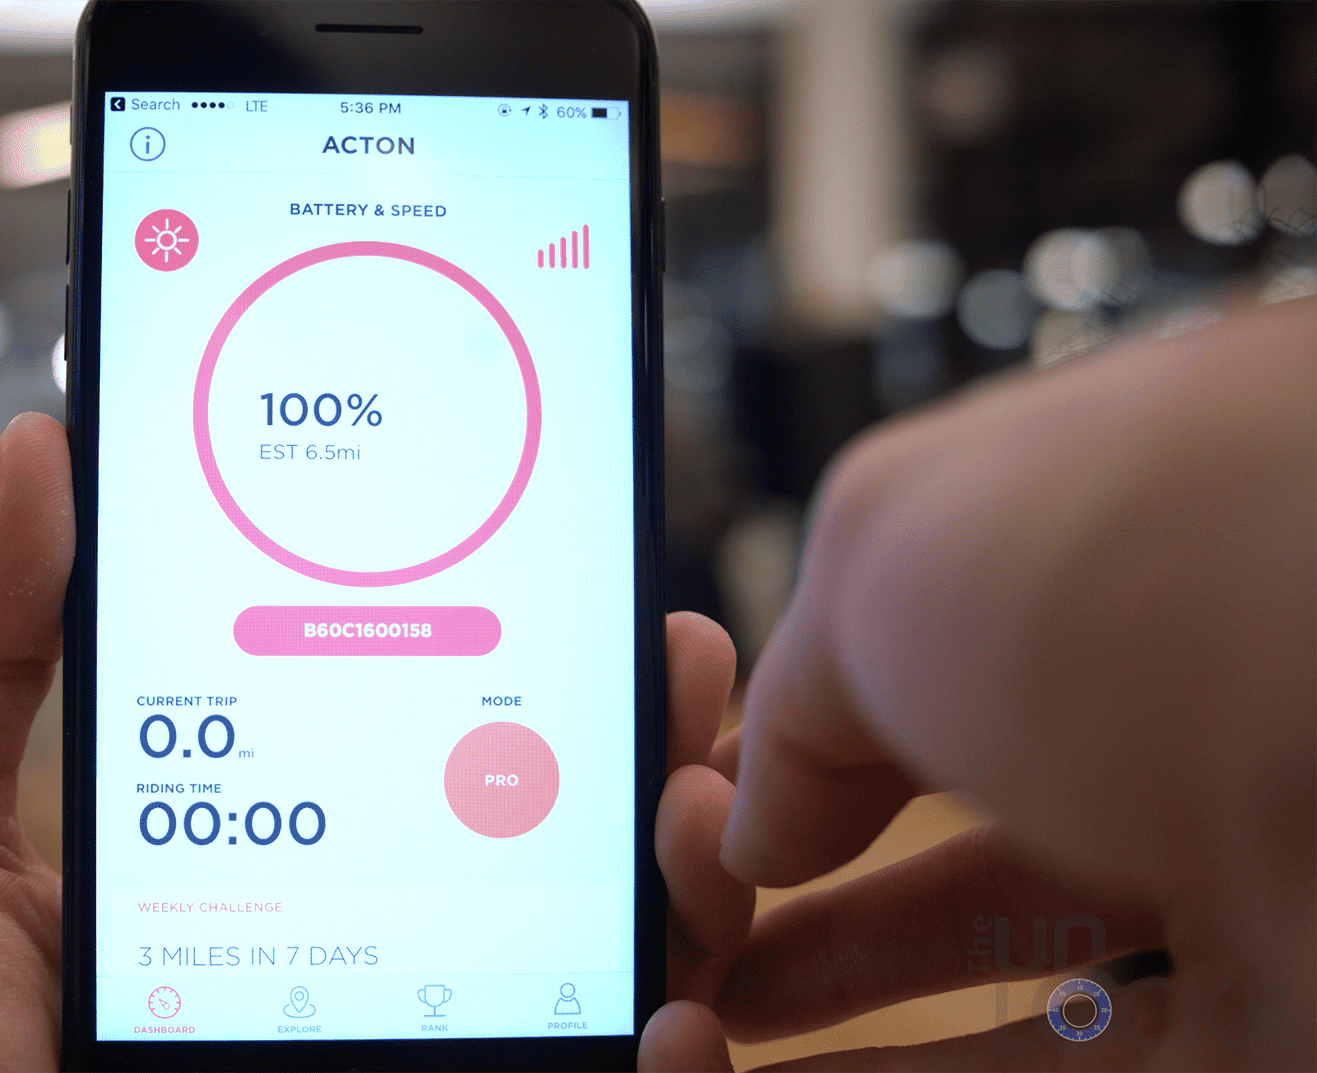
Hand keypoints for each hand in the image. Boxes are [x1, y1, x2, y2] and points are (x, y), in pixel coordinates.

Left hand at [0, 414, 761, 1072]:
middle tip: (675, 663)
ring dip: (694, 896)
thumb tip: (41, 454)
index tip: (583, 582)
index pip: (431, 777)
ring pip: (618, 995)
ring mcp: (424, 1064)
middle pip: (557, 875)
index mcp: (277, 901)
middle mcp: (375, 993)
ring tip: (691, 810)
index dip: (525, 683)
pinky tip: (673, 1025)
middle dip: (647, 759)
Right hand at [642, 299, 1316, 1068]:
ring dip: (843, 1022)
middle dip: (797, 897)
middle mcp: (1175, 725)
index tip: (693, 807)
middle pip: (954, 837)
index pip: (922, 674)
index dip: (793, 743)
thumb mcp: (889, 554)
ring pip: (1014, 986)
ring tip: (705, 1036)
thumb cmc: (1154, 557)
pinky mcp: (1276, 1037)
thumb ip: (798, 691)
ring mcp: (1239, 894)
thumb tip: (752, 819)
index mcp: (1098, 566)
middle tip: (691, 941)